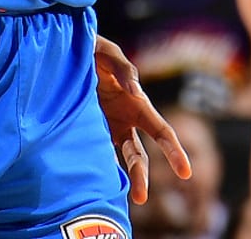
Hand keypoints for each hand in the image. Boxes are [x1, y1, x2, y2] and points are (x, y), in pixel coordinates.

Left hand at [94, 35, 190, 204]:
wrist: (64, 52)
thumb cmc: (93, 51)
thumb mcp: (109, 53)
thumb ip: (124, 70)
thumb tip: (137, 93)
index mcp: (137, 105)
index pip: (162, 132)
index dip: (174, 152)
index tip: (186, 172)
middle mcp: (124, 121)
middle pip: (139, 155)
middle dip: (142, 176)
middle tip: (140, 198)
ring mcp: (105, 129)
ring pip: (117, 160)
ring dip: (120, 178)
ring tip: (113, 199)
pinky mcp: (85, 131)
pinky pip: (93, 153)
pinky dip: (95, 168)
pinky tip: (91, 184)